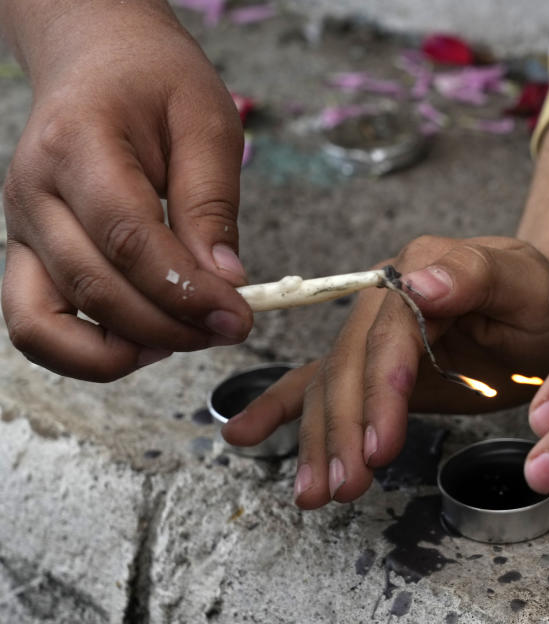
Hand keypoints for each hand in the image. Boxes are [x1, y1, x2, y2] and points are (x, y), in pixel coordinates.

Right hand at [1, 1, 251, 380]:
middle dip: (170, 327)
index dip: (184, 291)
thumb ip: (211, 202)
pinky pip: (37, 326)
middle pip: (93, 289)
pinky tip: (149, 338)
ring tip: (187, 335)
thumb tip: (224, 282)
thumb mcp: (207, 122)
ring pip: (46, 324)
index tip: (238, 316)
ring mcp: (21, 229)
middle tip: (229, 327)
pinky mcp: (27, 255)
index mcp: (77, 145)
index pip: (127, 238)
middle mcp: (33, 193)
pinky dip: (89, 350)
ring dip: (124, 350)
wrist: (98, 59)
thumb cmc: (156, 83)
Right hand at [222, 236, 548, 507]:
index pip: (388, 336)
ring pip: (331, 386)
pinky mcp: (376, 363)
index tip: (378, 446)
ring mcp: (375, 330)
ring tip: (314, 494)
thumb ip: (476, 276)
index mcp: (419, 268)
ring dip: (318, 440)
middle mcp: (384, 294)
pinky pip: (321, 383)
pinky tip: (246, 435)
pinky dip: (285, 411)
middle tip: (346, 487)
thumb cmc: (548, 297)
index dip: (379, 392)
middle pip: (349, 366)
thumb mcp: (530, 283)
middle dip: (344, 430)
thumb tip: (419, 283)